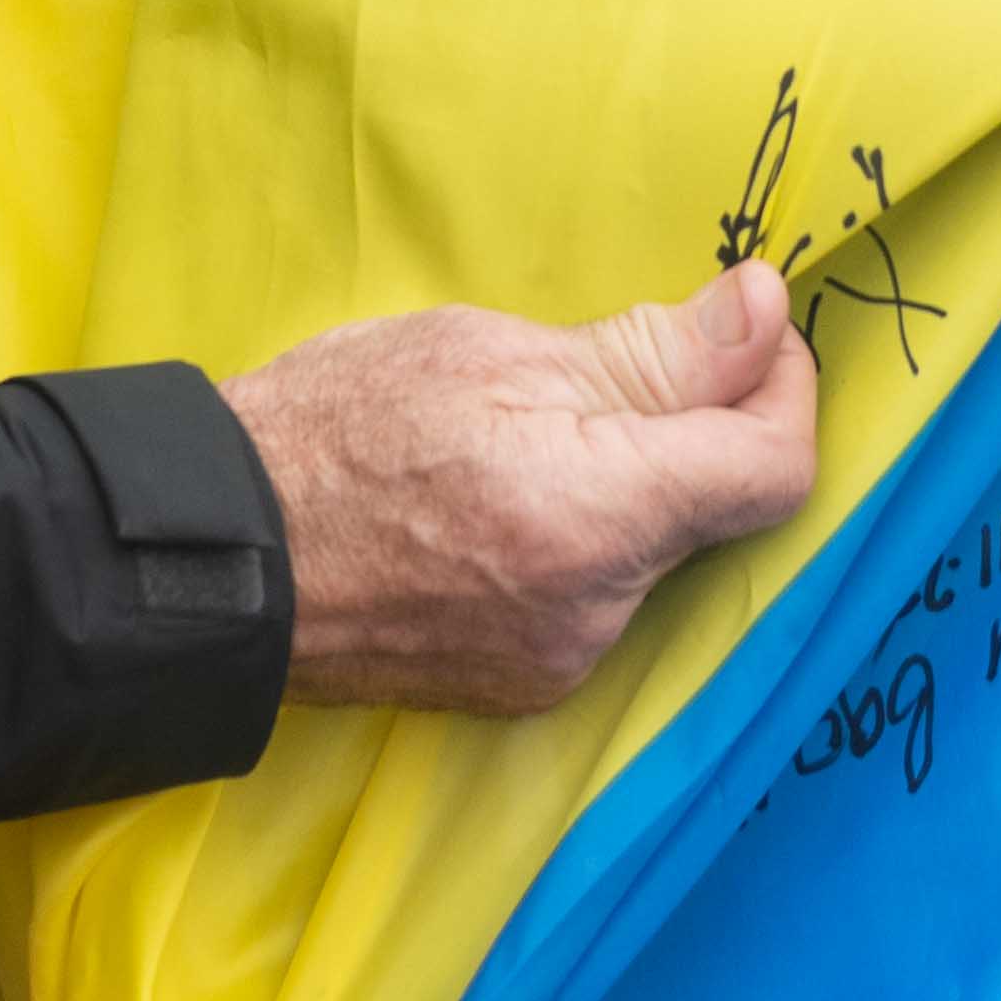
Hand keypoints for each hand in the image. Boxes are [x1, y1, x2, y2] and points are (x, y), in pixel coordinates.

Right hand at [225, 265, 817, 711]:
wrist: (215, 558)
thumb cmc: (332, 429)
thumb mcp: (489, 352)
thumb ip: (650, 350)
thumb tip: (763, 312)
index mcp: (595, 519)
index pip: (772, 470)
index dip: (785, 387)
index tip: (749, 329)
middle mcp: (595, 616)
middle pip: (712, 510)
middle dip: (690, 428)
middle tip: (608, 361)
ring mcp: (559, 665)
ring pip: (652, 553)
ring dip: (628, 484)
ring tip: (521, 430)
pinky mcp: (523, 687)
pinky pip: (597, 599)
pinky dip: (579, 538)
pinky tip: (497, 496)